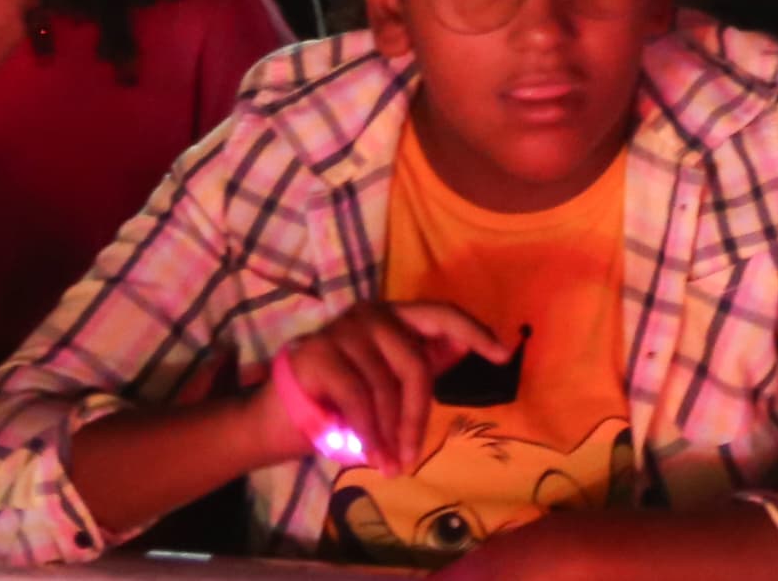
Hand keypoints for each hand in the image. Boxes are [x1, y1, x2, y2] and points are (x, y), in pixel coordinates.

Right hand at [249, 300, 511, 479]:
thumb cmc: (337, 402)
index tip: (502, 354)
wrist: (275, 420)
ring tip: (389, 464)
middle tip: (410, 456)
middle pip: (415, 363)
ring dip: (389, 433)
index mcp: (393, 318)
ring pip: (385, 386)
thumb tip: (463, 349)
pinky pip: (358, 397)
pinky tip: (369, 454)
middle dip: (416, 416)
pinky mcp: (318, 351)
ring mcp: (343, 329)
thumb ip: (420, 366)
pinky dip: (368, 432)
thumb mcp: (386, 385)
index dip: (474, 332)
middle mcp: (370, 314)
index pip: (441, 315)